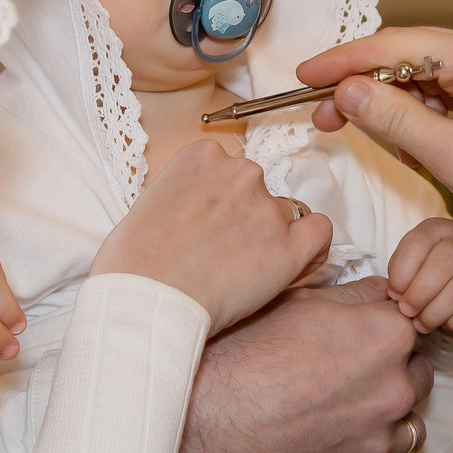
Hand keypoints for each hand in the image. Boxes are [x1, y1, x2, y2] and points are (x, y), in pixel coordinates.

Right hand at [91, 142, 331, 333]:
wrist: (146, 297)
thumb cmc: (133, 261)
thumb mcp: (148, 204)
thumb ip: (183, 195)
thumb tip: (195, 210)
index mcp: (202, 156)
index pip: (229, 171)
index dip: (224, 202)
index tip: (213, 226)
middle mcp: (241, 172)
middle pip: (257, 190)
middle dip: (246, 218)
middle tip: (224, 254)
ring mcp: (267, 208)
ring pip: (285, 214)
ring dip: (271, 236)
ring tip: (247, 271)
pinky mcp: (288, 247)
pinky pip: (320, 232)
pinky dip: (313, 248)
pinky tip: (295, 266)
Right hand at [175, 278, 434, 452]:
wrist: (203, 421)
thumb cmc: (242, 352)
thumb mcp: (297, 301)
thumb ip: (352, 295)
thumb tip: (381, 291)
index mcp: (386, 334)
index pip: (413, 318)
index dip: (386, 321)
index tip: (364, 328)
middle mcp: (396, 385)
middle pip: (417, 367)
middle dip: (391, 363)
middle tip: (346, 363)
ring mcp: (380, 432)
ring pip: (407, 412)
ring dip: (385, 404)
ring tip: (341, 399)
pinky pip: (383, 449)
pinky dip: (368, 438)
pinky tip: (333, 428)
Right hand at [298, 27, 452, 239]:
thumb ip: (395, 121)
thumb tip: (346, 91)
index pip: (392, 46)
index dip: (342, 62)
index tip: (304, 80)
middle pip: (407, 57)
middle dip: (366, 91)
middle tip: (327, 122)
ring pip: (427, 75)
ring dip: (402, 110)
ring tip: (402, 155)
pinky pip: (452, 87)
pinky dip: (430, 115)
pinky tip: (429, 149)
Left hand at [387, 217, 452, 335]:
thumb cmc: (426, 268)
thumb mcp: (410, 261)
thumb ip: (399, 273)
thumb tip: (397, 294)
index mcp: (438, 229)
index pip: (418, 244)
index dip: (402, 273)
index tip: (394, 293)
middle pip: (443, 265)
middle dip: (420, 294)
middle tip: (408, 312)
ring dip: (436, 313)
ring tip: (422, 323)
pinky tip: (445, 323)